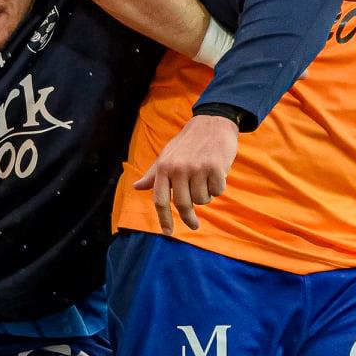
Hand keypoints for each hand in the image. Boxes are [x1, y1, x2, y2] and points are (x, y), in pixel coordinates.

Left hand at [133, 113, 239, 232]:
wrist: (212, 123)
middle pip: (183, 204)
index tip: (168, 232)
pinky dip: (218, 187)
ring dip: (206, 195)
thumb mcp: (167, 155)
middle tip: (194, 225)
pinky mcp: (215, 167)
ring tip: (206, 180)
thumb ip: (154, 174)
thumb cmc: (187, 143)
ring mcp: (197, 168)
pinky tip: (218, 173)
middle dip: (189, 218)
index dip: (163, 218)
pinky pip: (217, 191)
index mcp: (163, 167)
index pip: (160, 199)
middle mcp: (178, 168)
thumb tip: (137, 186)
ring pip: (202, 199)